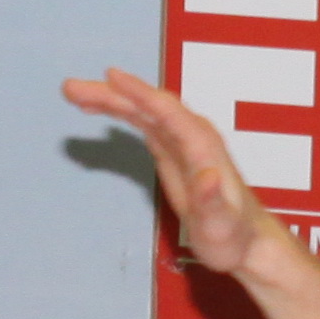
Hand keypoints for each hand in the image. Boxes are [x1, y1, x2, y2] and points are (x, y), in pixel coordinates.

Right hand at [63, 67, 274, 276]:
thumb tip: (207, 175)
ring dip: (110, 100)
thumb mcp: (222, 225)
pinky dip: (121, 114)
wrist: (248, 242)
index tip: (110, 76)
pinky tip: (101, 110)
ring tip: (75, 94)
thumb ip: (213, 201)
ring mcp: (183, 143)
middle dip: (111, 94)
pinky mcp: (174, 152)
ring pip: (143, 111)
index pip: (166, 111)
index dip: (138, 92)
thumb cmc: (234, 238)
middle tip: (71, 88)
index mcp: (203, 148)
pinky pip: (144, 123)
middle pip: (149, 105)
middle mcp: (194, 137)